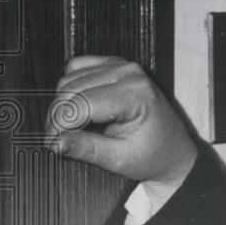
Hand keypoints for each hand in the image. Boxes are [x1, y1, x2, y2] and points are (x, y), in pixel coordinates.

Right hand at [45, 55, 195, 188]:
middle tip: (59, 140)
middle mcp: (128, 73)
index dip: (60, 125)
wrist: (172, 151)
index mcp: (135, 94)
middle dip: (59, 117)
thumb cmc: (152, 155)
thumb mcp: (118, 160)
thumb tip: (56, 141)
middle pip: (70, 90)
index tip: (53, 142)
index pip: (81, 104)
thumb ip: (85, 148)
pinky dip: (69, 89)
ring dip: (63, 105)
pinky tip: (79, 108)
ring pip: (69, 80)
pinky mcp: (111, 64)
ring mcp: (119, 65)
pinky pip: (75, 69)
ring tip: (73, 129)